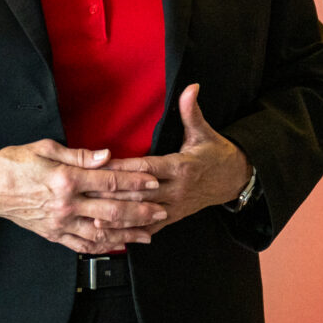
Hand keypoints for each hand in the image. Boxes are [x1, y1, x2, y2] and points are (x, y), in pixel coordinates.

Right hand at [0, 140, 162, 255]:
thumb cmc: (14, 163)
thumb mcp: (45, 148)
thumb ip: (80, 155)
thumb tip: (107, 155)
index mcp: (66, 180)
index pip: (110, 181)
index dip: (135, 181)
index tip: (154, 181)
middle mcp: (65, 205)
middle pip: (111, 210)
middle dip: (140, 211)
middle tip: (162, 211)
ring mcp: (59, 223)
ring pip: (100, 233)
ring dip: (127, 234)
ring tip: (149, 233)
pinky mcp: (52, 235)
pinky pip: (81, 245)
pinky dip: (102, 246)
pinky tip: (118, 246)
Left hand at [105, 85, 252, 233]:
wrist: (235, 179)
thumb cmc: (216, 154)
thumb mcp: (205, 132)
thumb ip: (191, 111)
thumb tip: (190, 88)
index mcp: (181, 166)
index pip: (147, 168)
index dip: (123, 168)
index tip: (102, 167)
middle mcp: (177, 188)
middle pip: (140, 192)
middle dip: (113, 194)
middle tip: (88, 194)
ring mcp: (175, 205)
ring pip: (143, 213)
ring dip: (119, 217)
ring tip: (94, 219)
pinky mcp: (174, 216)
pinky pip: (151, 226)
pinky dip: (132, 231)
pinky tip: (116, 234)